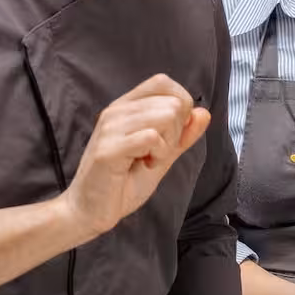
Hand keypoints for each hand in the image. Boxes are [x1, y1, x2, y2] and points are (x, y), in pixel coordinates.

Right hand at [61, 75, 208, 238]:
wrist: (90, 211)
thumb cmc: (122, 183)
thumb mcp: (162, 156)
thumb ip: (182, 135)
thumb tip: (203, 113)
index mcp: (126, 107)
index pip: (163, 82)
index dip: (180, 107)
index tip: (168, 135)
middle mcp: (116, 111)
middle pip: (171, 103)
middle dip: (176, 133)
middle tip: (156, 153)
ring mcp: (110, 127)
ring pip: (165, 116)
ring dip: (167, 145)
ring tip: (148, 160)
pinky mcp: (108, 148)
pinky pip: (152, 137)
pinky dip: (158, 155)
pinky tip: (144, 165)